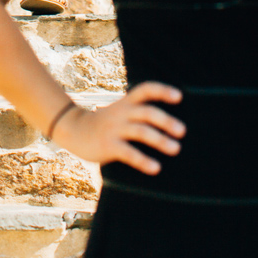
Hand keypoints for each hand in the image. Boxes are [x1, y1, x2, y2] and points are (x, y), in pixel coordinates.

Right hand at [52, 82, 183, 174]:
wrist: (74, 129)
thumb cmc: (105, 122)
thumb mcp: (120, 110)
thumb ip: (138, 112)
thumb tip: (169, 123)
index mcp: (126, 102)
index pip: (146, 90)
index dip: (162, 91)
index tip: (179, 97)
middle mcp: (122, 112)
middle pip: (147, 112)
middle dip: (166, 121)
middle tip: (182, 131)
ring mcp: (114, 128)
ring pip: (140, 131)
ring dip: (160, 140)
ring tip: (176, 148)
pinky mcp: (108, 145)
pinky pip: (128, 153)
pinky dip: (143, 160)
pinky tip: (156, 168)